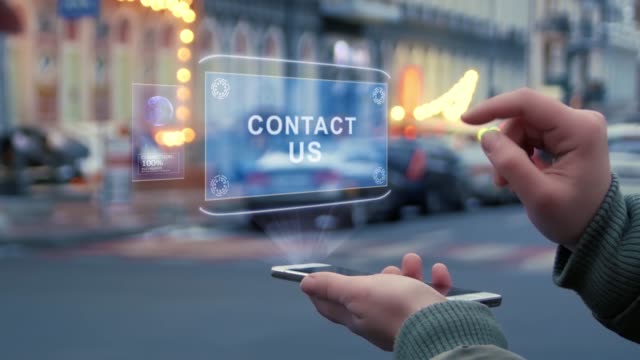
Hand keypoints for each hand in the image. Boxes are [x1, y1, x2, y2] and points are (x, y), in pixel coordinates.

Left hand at [300, 256, 449, 351]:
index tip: (317, 278)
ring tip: (414, 263)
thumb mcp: (358, 291)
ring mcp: (404, 318)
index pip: (331, 305)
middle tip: (389, 269)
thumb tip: (306, 284)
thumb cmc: (398, 309)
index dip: (322, 291)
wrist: (441, 327)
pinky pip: (430, 295)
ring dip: (410, 272)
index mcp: (357, 316)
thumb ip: (332, 286)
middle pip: (371, 293)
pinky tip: (438, 272)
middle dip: (381, 275)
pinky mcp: (429, 316)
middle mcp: (379, 320)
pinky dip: (435, 281)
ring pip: (403, 289)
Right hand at [462, 88, 610, 249]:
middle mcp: (579, 120)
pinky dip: (518, 155)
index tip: (466, 120)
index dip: (493, 107)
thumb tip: (486, 136)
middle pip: (522, 118)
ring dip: (509, 154)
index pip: (528, 103)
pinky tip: (521, 177)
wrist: (596, 230)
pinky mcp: (566, 135)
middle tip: (501, 180)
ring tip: (511, 183)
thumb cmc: (572, 216)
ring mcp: (573, 126)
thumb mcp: (537, 195)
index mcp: (580, 129)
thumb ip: (510, 164)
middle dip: (505, 145)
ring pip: (522, 127)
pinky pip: (529, 135)